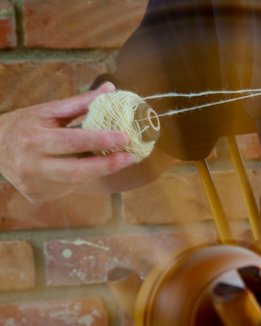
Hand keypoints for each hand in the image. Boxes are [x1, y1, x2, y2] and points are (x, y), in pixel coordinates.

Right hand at [0, 83, 136, 202]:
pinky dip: (82, 177)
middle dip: (108, 164)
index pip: (72, 141)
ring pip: (76, 182)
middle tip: (131, 156)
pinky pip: (68, 188)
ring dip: (99, 171)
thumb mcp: (47, 111)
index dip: (100, 140)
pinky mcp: (36, 195)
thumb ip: (79, 103)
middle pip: (77, 170)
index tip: (124, 137)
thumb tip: (110, 89)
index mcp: (32, 138)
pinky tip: (86, 167)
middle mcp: (30, 164)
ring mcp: (33, 183)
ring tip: (116, 159)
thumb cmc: (24, 125)